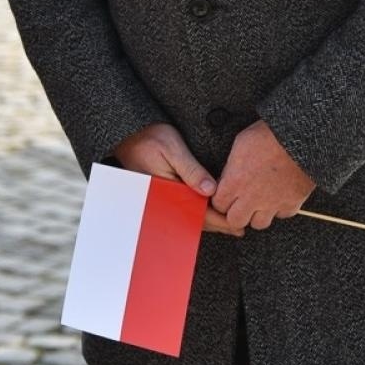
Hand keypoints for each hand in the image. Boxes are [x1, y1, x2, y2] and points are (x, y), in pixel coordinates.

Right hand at [113, 124, 238, 235]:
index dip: (217, 219)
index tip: (234, 224)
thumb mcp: (172, 148)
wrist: (127, 135)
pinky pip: (180, 208)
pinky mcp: (161, 194)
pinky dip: (196, 212)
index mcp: (167, 192)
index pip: (196, 211)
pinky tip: (207, 212)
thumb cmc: (148, 138)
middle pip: (193, 218)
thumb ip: (191, 169)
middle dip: (216, 224)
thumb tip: (211, 191)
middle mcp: (164, 200)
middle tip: (237, 229)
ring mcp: (161, 199)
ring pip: (187, 215)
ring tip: (227, 224)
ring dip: (206, 220)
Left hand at [212, 121, 315, 232]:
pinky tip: (279, 196)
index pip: (218, 204)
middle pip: (235, 221)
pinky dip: (279, 209)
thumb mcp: (241, 143)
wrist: (301, 138)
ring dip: (257, 214)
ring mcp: (272, 203)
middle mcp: (252, 197)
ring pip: (259, 224)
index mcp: (236, 181)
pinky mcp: (291, 204)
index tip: (226, 194)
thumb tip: (228, 176)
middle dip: (235, 213)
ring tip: (259, 201)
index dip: (221, 200)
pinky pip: (281, 215)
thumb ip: (232, 165)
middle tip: (240, 202)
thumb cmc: (269, 135)